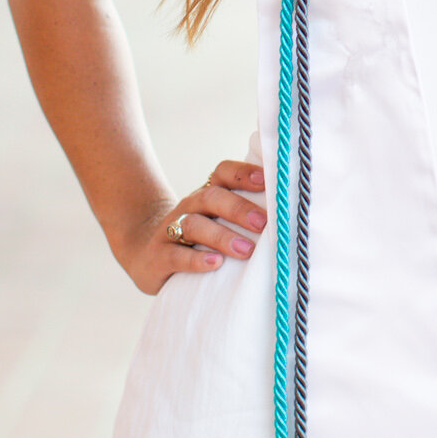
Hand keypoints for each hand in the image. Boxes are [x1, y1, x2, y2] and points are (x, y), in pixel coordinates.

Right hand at [113, 160, 265, 294]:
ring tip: (246, 250)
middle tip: (263, 223)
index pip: (223, 173)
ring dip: (221, 237)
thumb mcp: (217, 221)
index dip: (244, 173)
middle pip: (211, 198)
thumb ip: (246, 214)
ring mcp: (170, 231)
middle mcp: (189, 208)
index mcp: (207, 195)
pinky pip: (176, 255)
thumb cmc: (197, 239)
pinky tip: (215, 264)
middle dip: (238, 209)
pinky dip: (196, 260)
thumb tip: (291, 214)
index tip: (267, 182)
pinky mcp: (158, 257)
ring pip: (194, 226)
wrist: (144, 253)